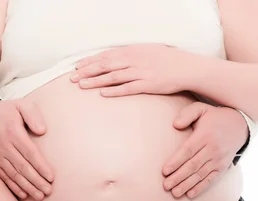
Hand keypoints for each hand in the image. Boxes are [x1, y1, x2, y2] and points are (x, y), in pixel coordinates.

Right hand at [0, 98, 53, 200]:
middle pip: (23, 167)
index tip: (52, 177)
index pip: (31, 154)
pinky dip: (12, 187)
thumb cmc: (4, 111)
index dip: (41, 167)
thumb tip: (42, 131)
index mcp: (13, 133)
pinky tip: (23, 195)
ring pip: (14, 175)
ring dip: (27, 187)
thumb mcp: (20, 105)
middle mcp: (4, 146)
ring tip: (39, 196)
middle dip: (37, 181)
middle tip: (48, 191)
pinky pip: (2, 177)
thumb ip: (33, 115)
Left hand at [70, 44, 191, 96]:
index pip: (106, 55)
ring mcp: (141, 72)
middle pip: (105, 65)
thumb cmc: (167, 59)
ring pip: (113, 77)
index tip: (77, 67)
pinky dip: (114, 90)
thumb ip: (131, 55)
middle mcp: (134, 60)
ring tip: (81, 85)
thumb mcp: (147, 51)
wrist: (186, 67)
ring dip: (96, 81)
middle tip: (72, 78)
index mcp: (132, 51)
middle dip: (87, 71)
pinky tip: (103, 93)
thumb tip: (115, 59)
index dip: (90, 61)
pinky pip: (128, 88)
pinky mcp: (148, 84)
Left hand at [163, 102, 248, 198]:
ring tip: (175, 193)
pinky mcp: (222, 167)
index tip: (164, 171)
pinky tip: (190, 194)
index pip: (188, 151)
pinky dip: (201, 187)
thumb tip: (175, 125)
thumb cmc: (214, 117)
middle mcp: (212, 149)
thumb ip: (187, 114)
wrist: (239, 125)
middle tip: (165, 185)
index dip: (176, 162)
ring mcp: (218, 160)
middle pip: (193, 165)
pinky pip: (211, 179)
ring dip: (187, 185)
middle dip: (178, 177)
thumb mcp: (201, 109)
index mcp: (205, 135)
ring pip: (200, 175)